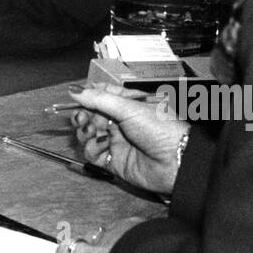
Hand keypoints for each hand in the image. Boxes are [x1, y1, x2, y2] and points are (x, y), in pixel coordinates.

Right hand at [69, 85, 188, 195]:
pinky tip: (102, 144)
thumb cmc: (162, 129)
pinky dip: (92, 148)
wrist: (177, 161)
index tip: (76, 95)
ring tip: (90, 130)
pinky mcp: (114, 161)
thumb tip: (75, 91)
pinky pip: (93, 153)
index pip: (101, 94)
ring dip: (84, 131)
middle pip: (91, 115)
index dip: (87, 95)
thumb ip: (98, 99)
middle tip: (80, 117)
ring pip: (89, 134)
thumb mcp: (129, 107)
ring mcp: (117, 141)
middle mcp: (121, 121)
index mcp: (128, 103)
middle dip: (82, 114)